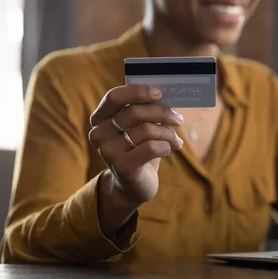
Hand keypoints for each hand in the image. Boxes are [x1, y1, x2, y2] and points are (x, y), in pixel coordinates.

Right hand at [88, 85, 183, 205]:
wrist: (132, 186)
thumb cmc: (137, 150)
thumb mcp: (137, 128)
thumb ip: (143, 111)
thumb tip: (164, 96)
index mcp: (99, 119)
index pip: (114, 97)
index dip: (137, 92)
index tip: (159, 93)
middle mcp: (99, 134)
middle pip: (134, 112)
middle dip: (162, 113)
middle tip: (178, 118)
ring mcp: (108, 151)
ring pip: (146, 130)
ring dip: (168, 133)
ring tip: (176, 140)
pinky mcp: (122, 166)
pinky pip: (152, 147)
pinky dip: (166, 146)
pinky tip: (169, 150)